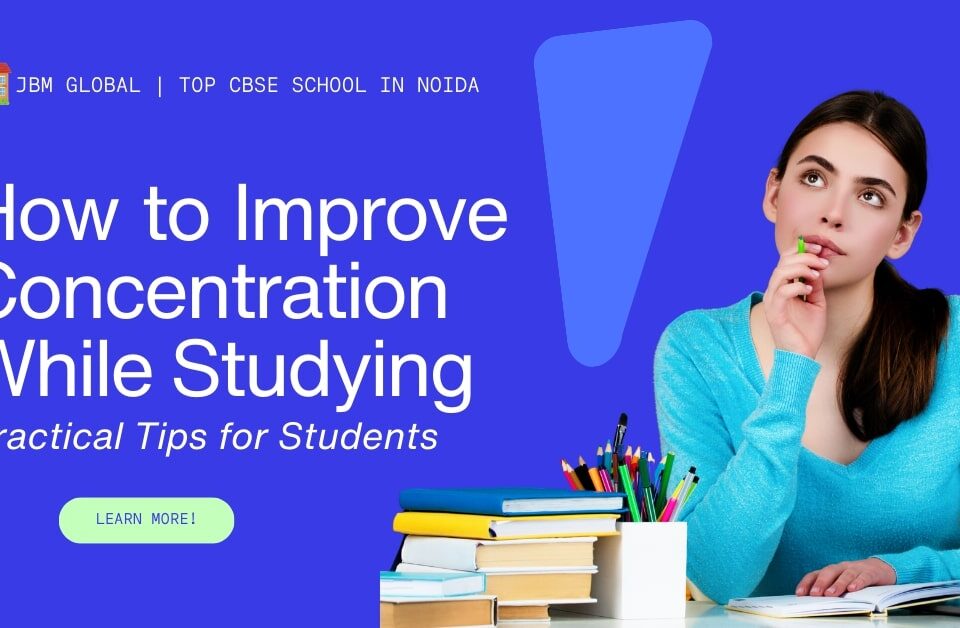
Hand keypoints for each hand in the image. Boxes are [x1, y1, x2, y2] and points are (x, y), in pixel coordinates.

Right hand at [763, 242, 829, 358]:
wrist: (802, 356)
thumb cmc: (807, 332)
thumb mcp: (817, 303)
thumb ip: (815, 286)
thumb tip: (818, 268)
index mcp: (782, 288)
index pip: (785, 260)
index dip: (800, 250)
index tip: (819, 249)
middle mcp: (774, 292)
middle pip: (782, 262)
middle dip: (803, 256)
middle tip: (821, 259)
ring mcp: (772, 302)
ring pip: (780, 273)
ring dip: (800, 268)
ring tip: (816, 273)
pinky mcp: (774, 313)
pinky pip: (782, 292)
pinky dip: (796, 286)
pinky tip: (809, 290)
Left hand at [795, 558, 895, 596]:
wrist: (881, 568)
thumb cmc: (856, 577)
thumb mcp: (841, 582)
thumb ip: (830, 589)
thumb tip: (815, 602)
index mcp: (832, 571)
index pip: (815, 574)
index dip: (806, 583)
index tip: (799, 593)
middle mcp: (842, 567)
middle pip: (829, 572)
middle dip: (820, 583)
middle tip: (815, 593)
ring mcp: (856, 568)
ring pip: (845, 574)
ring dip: (837, 584)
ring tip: (831, 593)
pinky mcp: (870, 573)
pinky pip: (863, 577)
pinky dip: (858, 582)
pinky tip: (853, 589)